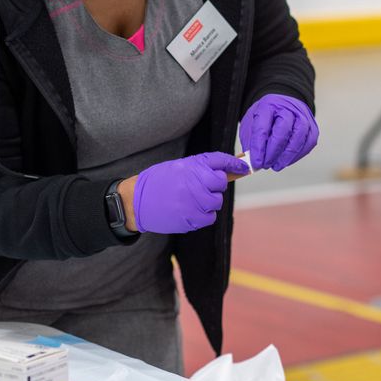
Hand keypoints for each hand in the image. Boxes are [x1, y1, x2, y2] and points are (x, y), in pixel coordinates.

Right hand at [128, 152, 249, 233]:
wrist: (135, 201)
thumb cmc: (159, 182)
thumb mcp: (179, 167)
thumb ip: (203, 167)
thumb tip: (231, 169)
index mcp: (192, 166)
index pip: (221, 162)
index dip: (235, 164)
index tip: (245, 167)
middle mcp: (195, 182)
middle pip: (220, 184)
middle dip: (214, 186)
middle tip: (200, 187)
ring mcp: (194, 201)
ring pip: (216, 202)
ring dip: (208, 202)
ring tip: (191, 199)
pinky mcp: (191, 219)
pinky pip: (210, 217)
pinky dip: (204, 215)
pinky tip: (189, 210)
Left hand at [239, 94, 318, 170]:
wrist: (282, 108)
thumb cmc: (266, 118)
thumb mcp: (251, 124)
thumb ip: (251, 142)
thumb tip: (253, 161)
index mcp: (268, 105)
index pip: (263, 126)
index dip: (259, 147)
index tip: (256, 162)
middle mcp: (287, 107)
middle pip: (283, 129)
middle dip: (274, 151)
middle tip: (266, 165)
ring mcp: (303, 115)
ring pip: (299, 135)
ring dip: (287, 155)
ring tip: (277, 165)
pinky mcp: (312, 126)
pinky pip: (309, 142)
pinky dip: (298, 155)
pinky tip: (287, 160)